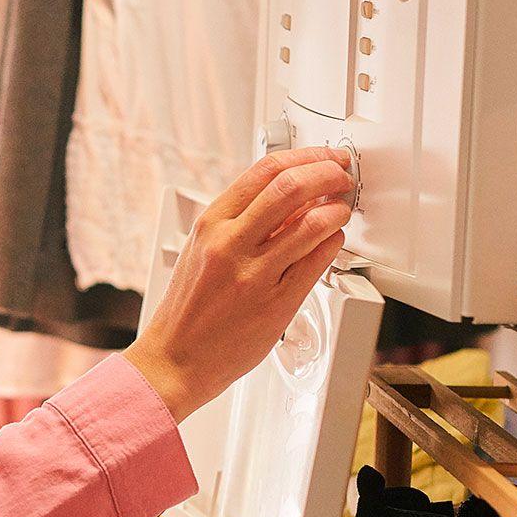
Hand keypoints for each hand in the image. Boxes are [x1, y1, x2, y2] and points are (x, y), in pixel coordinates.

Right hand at [124, 147, 355, 420]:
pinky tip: (332, 242)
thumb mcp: (202, 251)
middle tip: (341, 176)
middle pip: (291, 188)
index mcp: (210, 225)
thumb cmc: (188, 309)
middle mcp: (229, 245)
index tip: (324, 158)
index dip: (305, 157)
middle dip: (328, 174)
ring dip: (337, 210)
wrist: (175, 359)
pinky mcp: (275, 305)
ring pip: (312, 224)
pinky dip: (333, 244)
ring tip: (340, 210)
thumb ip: (241, 222)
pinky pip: (317, 263)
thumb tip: (289, 196)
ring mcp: (253, 275)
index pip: (265, 170)